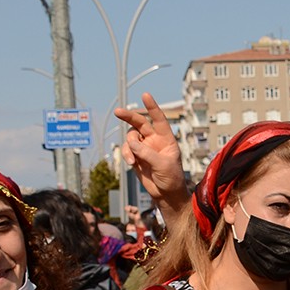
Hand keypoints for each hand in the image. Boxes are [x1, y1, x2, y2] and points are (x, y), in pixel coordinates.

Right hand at [116, 91, 187, 218]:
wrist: (166, 194)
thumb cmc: (171, 178)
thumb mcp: (162, 164)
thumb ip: (147, 153)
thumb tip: (131, 143)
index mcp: (166, 139)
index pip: (159, 119)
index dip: (152, 107)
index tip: (145, 95)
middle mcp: (154, 140)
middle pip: (139, 123)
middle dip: (129, 116)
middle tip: (118, 112)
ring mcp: (144, 148)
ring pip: (130, 138)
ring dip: (129, 147)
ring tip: (133, 160)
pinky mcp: (136, 156)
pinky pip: (126, 150)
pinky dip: (126, 155)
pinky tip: (132, 163)